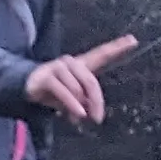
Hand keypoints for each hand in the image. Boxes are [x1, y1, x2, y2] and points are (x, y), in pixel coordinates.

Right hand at [25, 34, 139, 125]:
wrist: (27, 89)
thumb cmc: (53, 92)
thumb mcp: (72, 99)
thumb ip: (84, 103)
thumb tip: (89, 113)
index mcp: (81, 65)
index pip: (101, 54)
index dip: (117, 47)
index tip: (133, 40)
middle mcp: (71, 63)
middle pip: (91, 81)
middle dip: (96, 101)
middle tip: (98, 119)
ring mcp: (58, 67)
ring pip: (77, 89)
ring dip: (79, 107)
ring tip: (77, 118)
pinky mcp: (47, 76)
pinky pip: (64, 92)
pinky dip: (72, 105)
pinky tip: (76, 115)